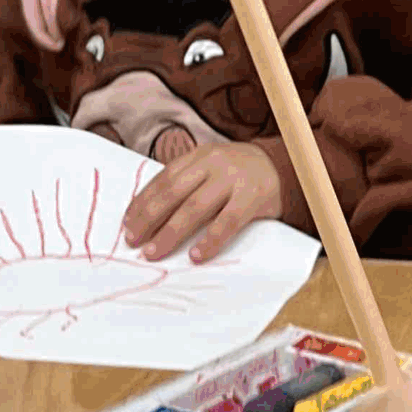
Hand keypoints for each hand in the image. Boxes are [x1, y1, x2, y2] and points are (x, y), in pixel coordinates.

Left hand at [122, 138, 282, 262]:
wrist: (284, 167)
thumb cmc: (240, 174)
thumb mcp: (212, 167)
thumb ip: (188, 182)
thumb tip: (150, 215)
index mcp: (199, 156)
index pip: (163, 179)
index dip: (142, 202)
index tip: (127, 223)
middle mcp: (213, 163)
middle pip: (173, 192)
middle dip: (149, 218)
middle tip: (133, 242)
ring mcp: (233, 179)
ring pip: (195, 207)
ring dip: (171, 232)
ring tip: (154, 252)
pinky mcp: (252, 197)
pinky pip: (227, 222)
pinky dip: (210, 240)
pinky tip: (196, 255)